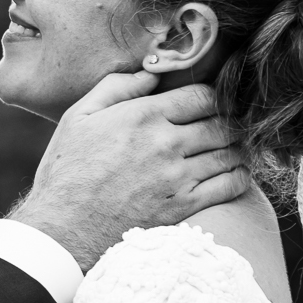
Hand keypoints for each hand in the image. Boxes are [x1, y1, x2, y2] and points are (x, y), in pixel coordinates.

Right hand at [13, 72, 248, 269]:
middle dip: (228, 120)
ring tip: (233, 146)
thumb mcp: (79, 116)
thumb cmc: (67, 171)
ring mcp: (177, 178)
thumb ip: (117, 87)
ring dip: (237, 147)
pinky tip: (234, 172)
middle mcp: (165, 144)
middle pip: (221, 123)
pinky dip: (240, 176)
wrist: (63, 230)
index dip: (213, 95)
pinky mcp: (183, 207)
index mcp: (143, 116)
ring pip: (229, 153)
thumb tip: (152, 72)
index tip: (211, 101)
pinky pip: (229, 186)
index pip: (202, 95)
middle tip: (228, 123)